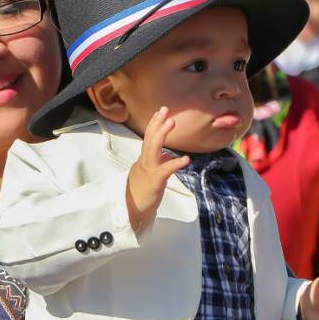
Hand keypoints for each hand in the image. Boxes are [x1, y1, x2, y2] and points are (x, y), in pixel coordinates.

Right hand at [126, 106, 189, 230]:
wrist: (132, 210)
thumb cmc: (142, 192)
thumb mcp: (151, 173)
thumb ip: (159, 162)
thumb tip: (168, 155)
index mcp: (145, 159)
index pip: (149, 137)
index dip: (154, 124)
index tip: (160, 111)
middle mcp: (145, 162)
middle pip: (150, 139)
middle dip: (157, 123)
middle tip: (165, 110)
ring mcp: (149, 170)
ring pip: (153, 149)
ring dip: (162, 134)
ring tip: (171, 122)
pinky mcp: (155, 182)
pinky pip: (165, 170)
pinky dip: (175, 163)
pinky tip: (186, 159)